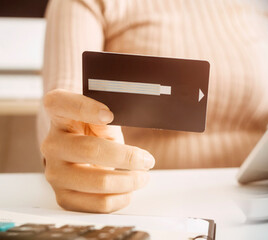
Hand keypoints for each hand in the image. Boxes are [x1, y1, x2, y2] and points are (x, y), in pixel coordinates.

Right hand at [40, 89, 154, 212]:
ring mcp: (54, 172)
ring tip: (142, 177)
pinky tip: (129, 191)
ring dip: (129, 181)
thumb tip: (116, 117)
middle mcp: (51, 143)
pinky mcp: (64, 196)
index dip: (84, 108)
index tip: (109, 114)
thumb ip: (109, 118)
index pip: (59, 104)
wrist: (84, 157)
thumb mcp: (104, 120)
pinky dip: (121, 199)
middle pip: (90, 150)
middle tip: (147, 160)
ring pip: (98, 182)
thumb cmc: (96, 133)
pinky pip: (97, 204)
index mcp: (59, 115)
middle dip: (127, 157)